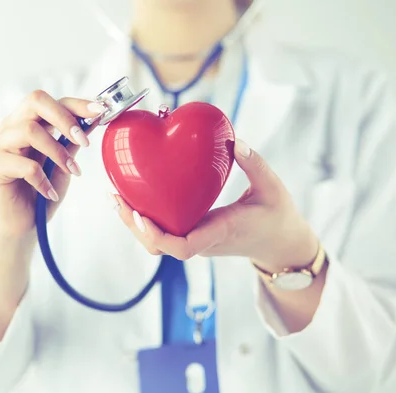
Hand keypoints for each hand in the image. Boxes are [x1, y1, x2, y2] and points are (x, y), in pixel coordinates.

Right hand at [0, 90, 104, 238]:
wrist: (22, 224)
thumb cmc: (43, 191)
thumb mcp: (64, 164)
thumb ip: (73, 142)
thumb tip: (93, 119)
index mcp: (27, 122)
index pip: (50, 101)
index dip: (76, 103)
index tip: (100, 111)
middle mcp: (10, 127)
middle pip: (35, 101)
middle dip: (65, 118)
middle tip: (84, 141)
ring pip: (30, 131)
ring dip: (58, 152)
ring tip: (73, 171)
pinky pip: (25, 165)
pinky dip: (44, 180)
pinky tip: (50, 192)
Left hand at [112, 139, 318, 271]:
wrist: (280, 244)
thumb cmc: (278, 217)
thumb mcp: (273, 188)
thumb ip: (255, 164)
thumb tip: (235, 141)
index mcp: (219, 232)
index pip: (182, 247)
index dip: (157, 236)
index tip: (140, 214)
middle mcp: (203, 240)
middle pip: (157, 245)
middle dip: (134, 224)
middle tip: (116, 196)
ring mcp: (196, 239)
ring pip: (156, 241)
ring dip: (134, 222)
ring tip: (115, 195)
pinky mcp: (193, 233)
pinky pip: (163, 231)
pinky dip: (144, 217)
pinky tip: (132, 194)